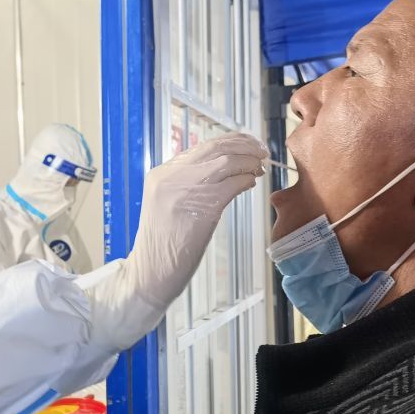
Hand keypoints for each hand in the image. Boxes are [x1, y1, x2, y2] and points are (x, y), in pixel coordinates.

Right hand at [84, 133, 265, 348]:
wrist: (152, 272)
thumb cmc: (165, 244)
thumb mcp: (168, 204)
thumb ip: (186, 184)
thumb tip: (222, 169)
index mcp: (161, 174)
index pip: (201, 147)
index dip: (229, 142)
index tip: (246, 144)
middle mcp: (171, 176)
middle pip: (215, 147)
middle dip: (243, 145)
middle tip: (261, 150)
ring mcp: (185, 190)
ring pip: (226, 161)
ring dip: (249, 161)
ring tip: (259, 167)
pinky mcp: (203, 206)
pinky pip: (232, 183)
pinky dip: (246, 179)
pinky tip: (251, 183)